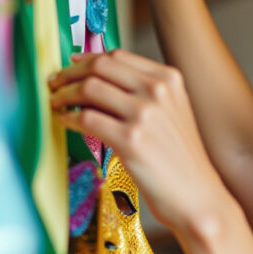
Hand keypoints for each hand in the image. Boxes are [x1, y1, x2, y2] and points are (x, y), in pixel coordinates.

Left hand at [48, 50, 228, 235]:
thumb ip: (145, 93)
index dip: (87, 58)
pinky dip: (68, 118)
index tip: (72, 64)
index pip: (117, 56)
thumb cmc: (181, 161)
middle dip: (70, 72)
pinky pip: (86, 119)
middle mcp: (158, 91)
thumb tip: (98, 80)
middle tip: (54, 83)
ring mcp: (145, 114)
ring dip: (64, 94)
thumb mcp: (172, 114)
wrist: (197, 197)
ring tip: (56, 103)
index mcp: (169, 79)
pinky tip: (65, 122)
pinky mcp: (131, 140)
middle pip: (100, 66)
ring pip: (89, 89)